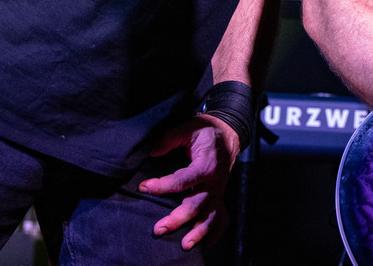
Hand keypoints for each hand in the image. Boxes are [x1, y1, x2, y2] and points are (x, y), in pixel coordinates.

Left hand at [138, 113, 240, 249]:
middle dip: (177, 219)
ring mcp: (218, 192)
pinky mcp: (219, 196)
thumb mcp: (189, 127)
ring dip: (198, 232)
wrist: (228, 133)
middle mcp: (214, 182)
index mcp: (206, 165)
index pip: (183, 180)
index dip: (162, 185)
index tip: (144, 187)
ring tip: (185, 245)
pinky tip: (207, 244)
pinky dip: (215, 231)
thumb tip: (152, 152)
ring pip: (209, 216)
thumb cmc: (206, 131)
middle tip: (158, 229)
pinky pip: (221, 217)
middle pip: (195, 205)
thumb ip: (170, 138)